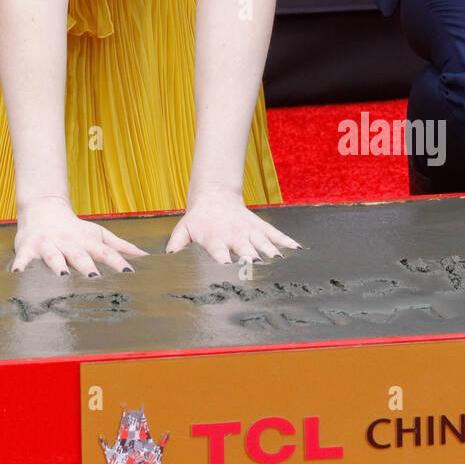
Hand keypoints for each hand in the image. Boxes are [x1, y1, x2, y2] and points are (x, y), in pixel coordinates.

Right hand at [11, 196, 148, 275]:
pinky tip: (17, 274)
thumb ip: (120, 247)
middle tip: (95, 279)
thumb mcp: (98, 235)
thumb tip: (145, 257)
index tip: (129, 274)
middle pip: (79, 256)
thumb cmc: (74, 228)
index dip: (117, 262)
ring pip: (54, 257)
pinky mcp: (28, 248)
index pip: (105, 252)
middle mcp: (68, 243)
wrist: (42, 208)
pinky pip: (23, 258)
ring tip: (62, 276)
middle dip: (87, 267)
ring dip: (58, 266)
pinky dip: (20, 265)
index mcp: (87, 242)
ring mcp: (48, 245)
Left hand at [165, 189, 300, 264]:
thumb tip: (167, 257)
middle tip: (259, 268)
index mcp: (215, 238)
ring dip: (272, 252)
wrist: (214, 195)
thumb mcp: (184, 229)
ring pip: (263, 242)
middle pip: (245, 248)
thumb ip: (176, 244)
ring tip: (281, 262)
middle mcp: (234, 235)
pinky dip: (287, 241)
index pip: (219, 251)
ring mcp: (249, 230)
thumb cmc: (199, 219)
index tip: (229, 267)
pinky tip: (298, 250)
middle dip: (251, 259)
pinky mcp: (260, 226)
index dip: (224, 259)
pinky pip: (276, 234)